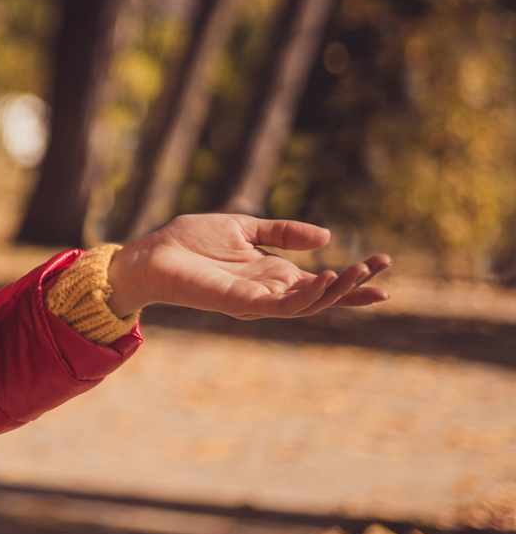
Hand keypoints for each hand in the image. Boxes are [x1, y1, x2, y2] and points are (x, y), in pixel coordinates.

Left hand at [106, 214, 392, 319]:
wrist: (151, 253)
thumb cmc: (189, 241)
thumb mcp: (244, 228)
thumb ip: (282, 233)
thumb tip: (326, 237)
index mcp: (272, 274)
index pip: (321, 281)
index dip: (352, 277)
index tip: (383, 264)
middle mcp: (270, 291)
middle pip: (323, 295)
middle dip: (354, 285)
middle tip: (382, 268)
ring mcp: (259, 300)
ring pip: (308, 302)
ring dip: (336, 290)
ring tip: (359, 271)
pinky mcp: (243, 304)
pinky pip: (282, 304)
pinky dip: (306, 295)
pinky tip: (324, 278)